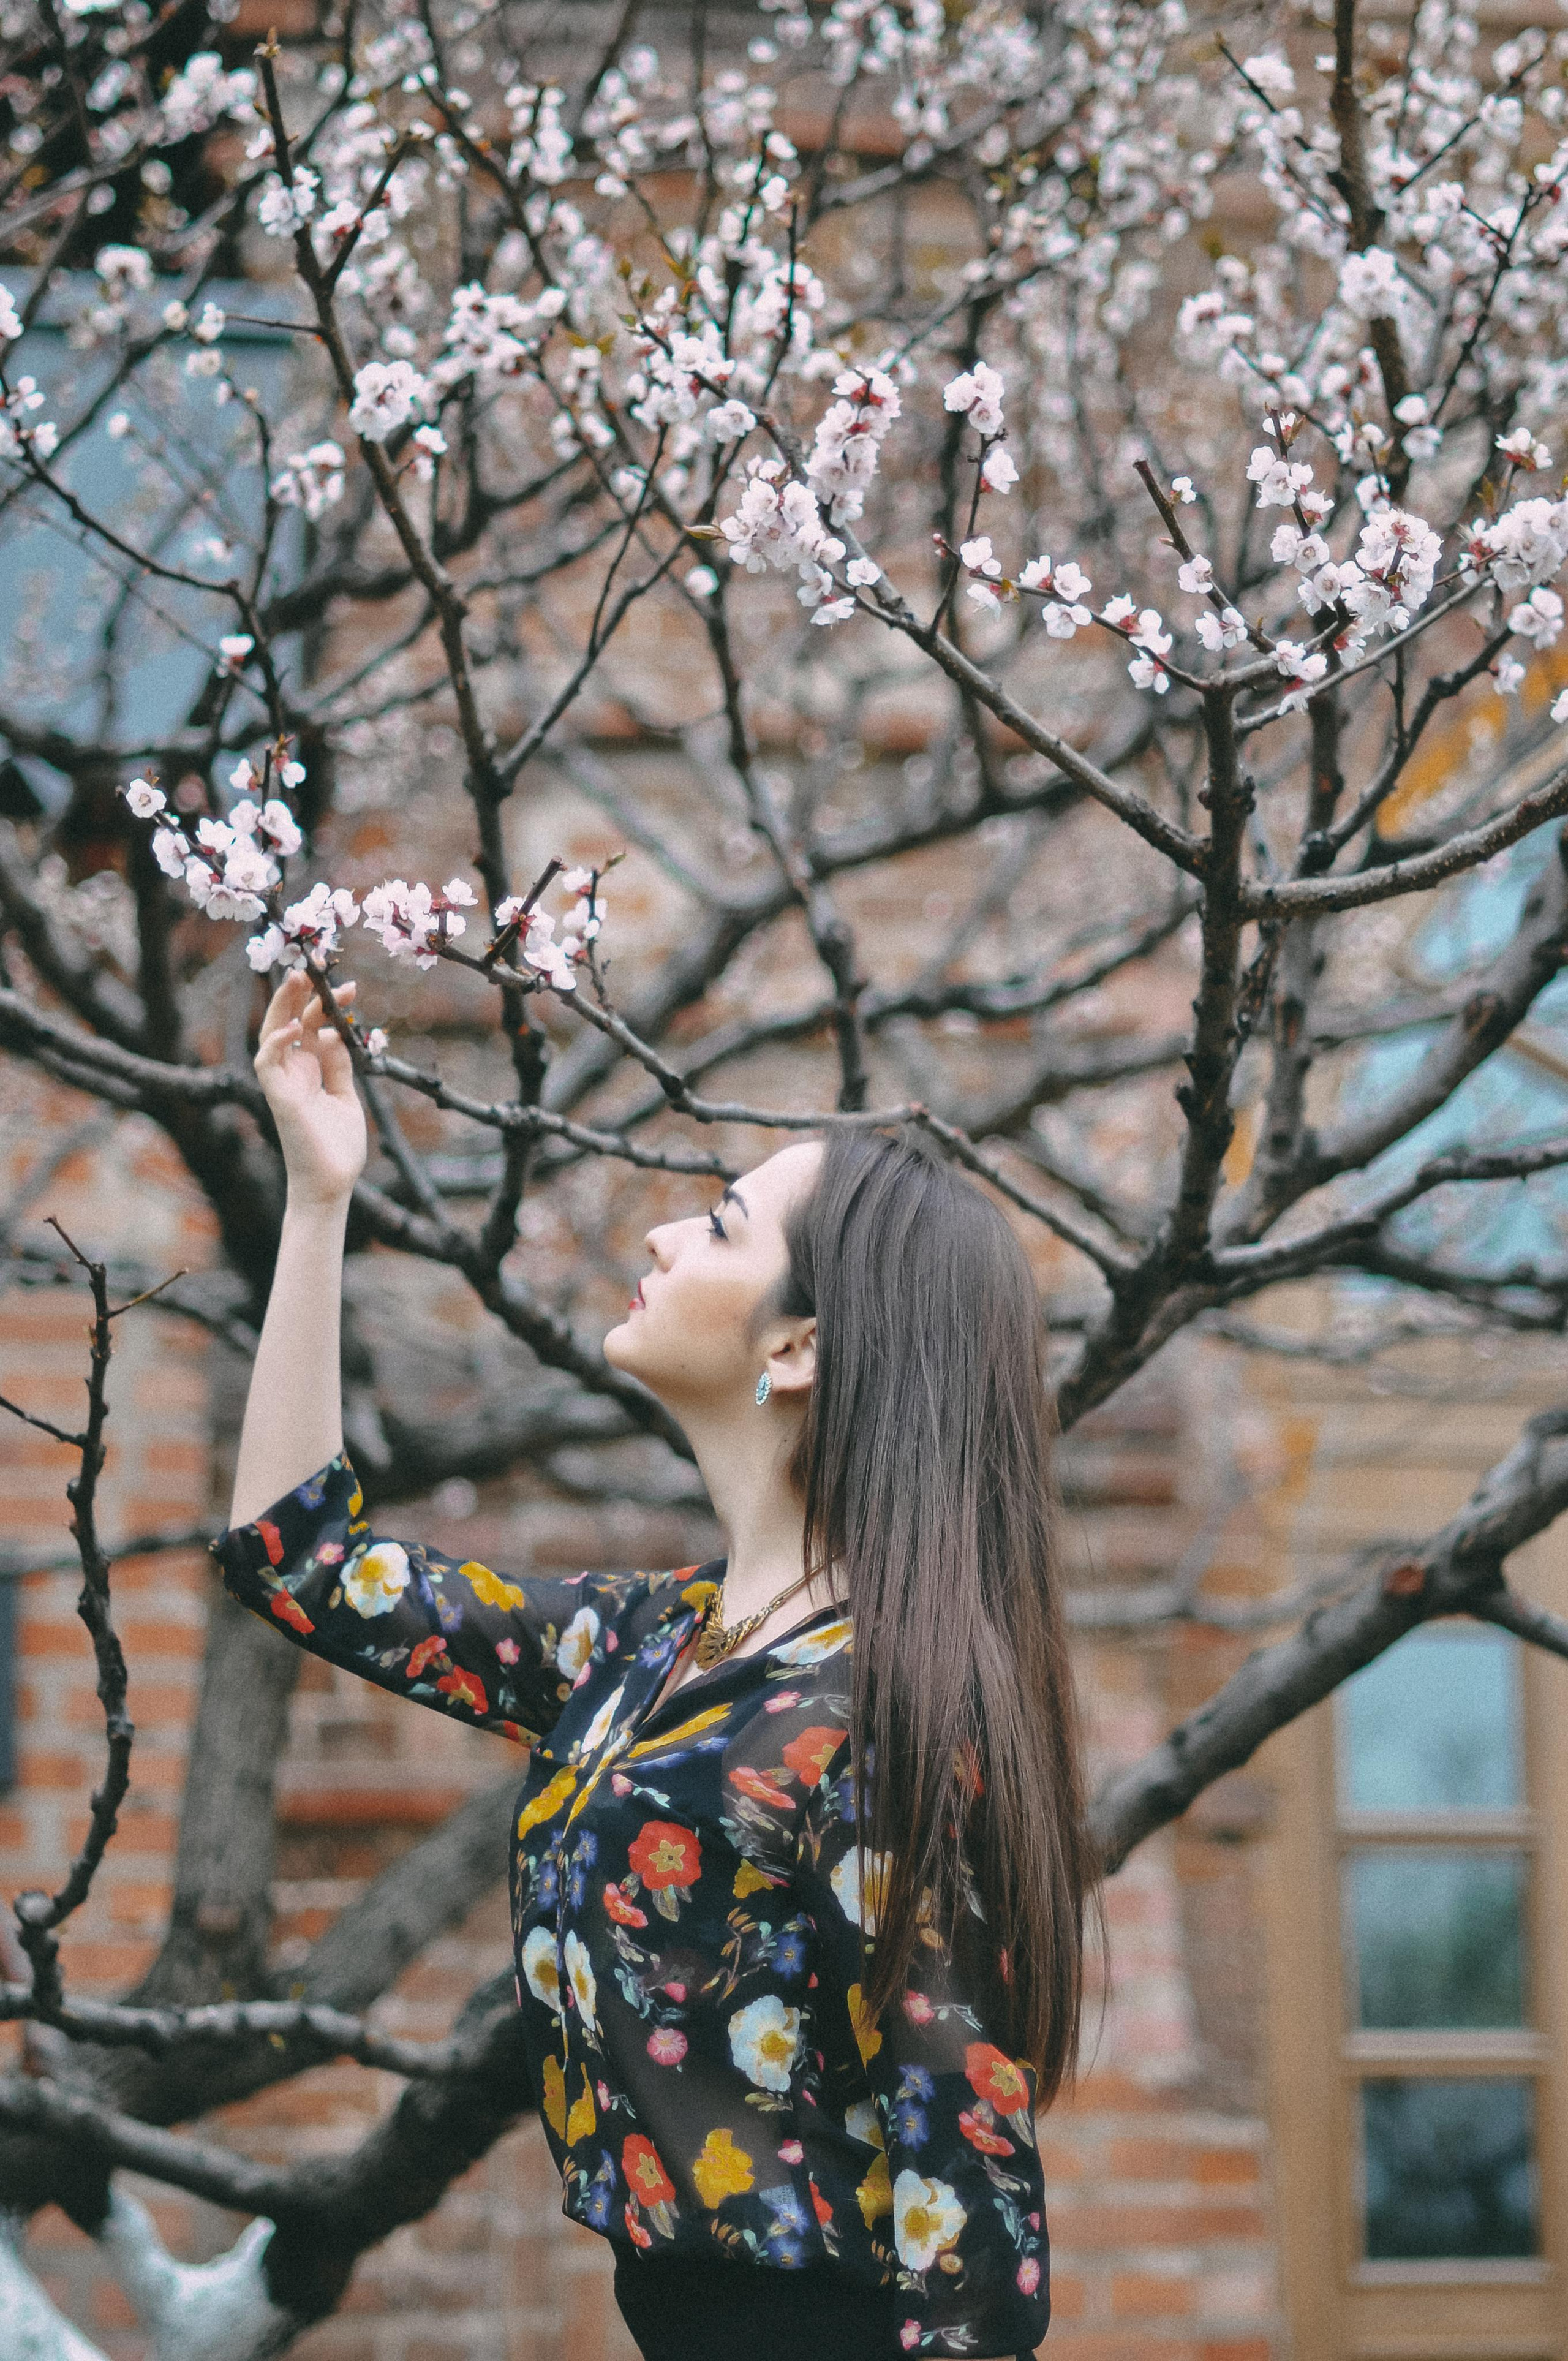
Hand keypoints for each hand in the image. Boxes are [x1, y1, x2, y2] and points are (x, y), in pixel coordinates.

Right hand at [255, 970, 367, 1208]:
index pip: (312, 1024)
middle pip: (288, 1020)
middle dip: (299, 991)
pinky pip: (268, 1064)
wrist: (332, 1184)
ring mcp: (284, 1083)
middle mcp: (293, 1072)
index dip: (327, 1002)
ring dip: (283, 1005)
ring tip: (299, 978)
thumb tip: (336, 1034)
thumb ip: (339, 1066)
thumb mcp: (345, 1096)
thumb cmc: (337, 1147)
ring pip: (273, 1034)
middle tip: (316, 963)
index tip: (350, 986)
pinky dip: (278, 1043)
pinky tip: (296, 1026)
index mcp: (309, 1069)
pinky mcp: (280, 1098)